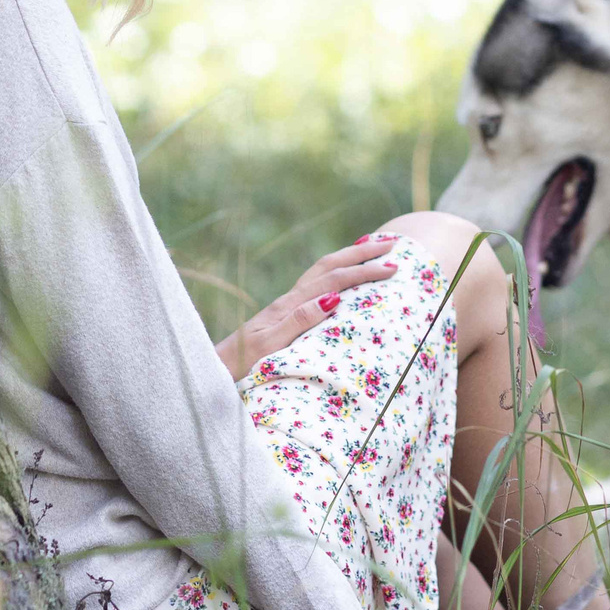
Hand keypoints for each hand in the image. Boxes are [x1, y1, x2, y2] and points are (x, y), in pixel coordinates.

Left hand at [214, 234, 399, 379]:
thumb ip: (299, 322)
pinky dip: (335, 270)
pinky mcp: (284, 312)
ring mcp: (286, 304)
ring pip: (322, 269)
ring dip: (349, 255)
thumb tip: (332, 298)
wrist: (216, 367)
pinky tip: (340, 275)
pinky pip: (315, 282)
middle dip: (363, 253)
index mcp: (291, 305)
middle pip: (330, 265)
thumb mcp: (270, 346)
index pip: (334, 280)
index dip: (364, 271)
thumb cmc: (242, 362)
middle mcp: (290, 298)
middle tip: (393, 242)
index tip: (393, 267)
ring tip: (372, 244)